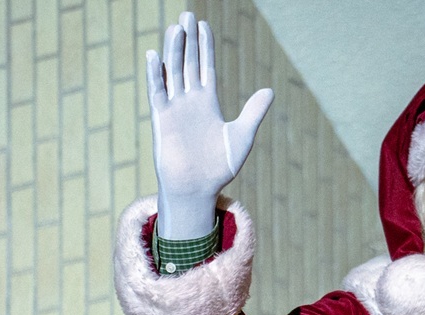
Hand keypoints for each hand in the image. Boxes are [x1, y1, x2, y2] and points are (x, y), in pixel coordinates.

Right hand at [146, 11, 272, 238]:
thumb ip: (253, 112)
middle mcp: (189, 101)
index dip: (204, 46)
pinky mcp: (162, 119)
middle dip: (188, 39)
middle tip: (187, 14)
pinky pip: (157, 91)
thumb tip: (270, 91)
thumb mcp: (241, 136)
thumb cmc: (219, 167)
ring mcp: (174, 108)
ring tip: (177, 27)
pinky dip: (155, 74)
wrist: (198, 188)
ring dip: (173, 50)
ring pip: (172, 71)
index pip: (205, 67)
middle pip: (187, 62)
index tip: (204, 25)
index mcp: (208, 103)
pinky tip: (154, 55)